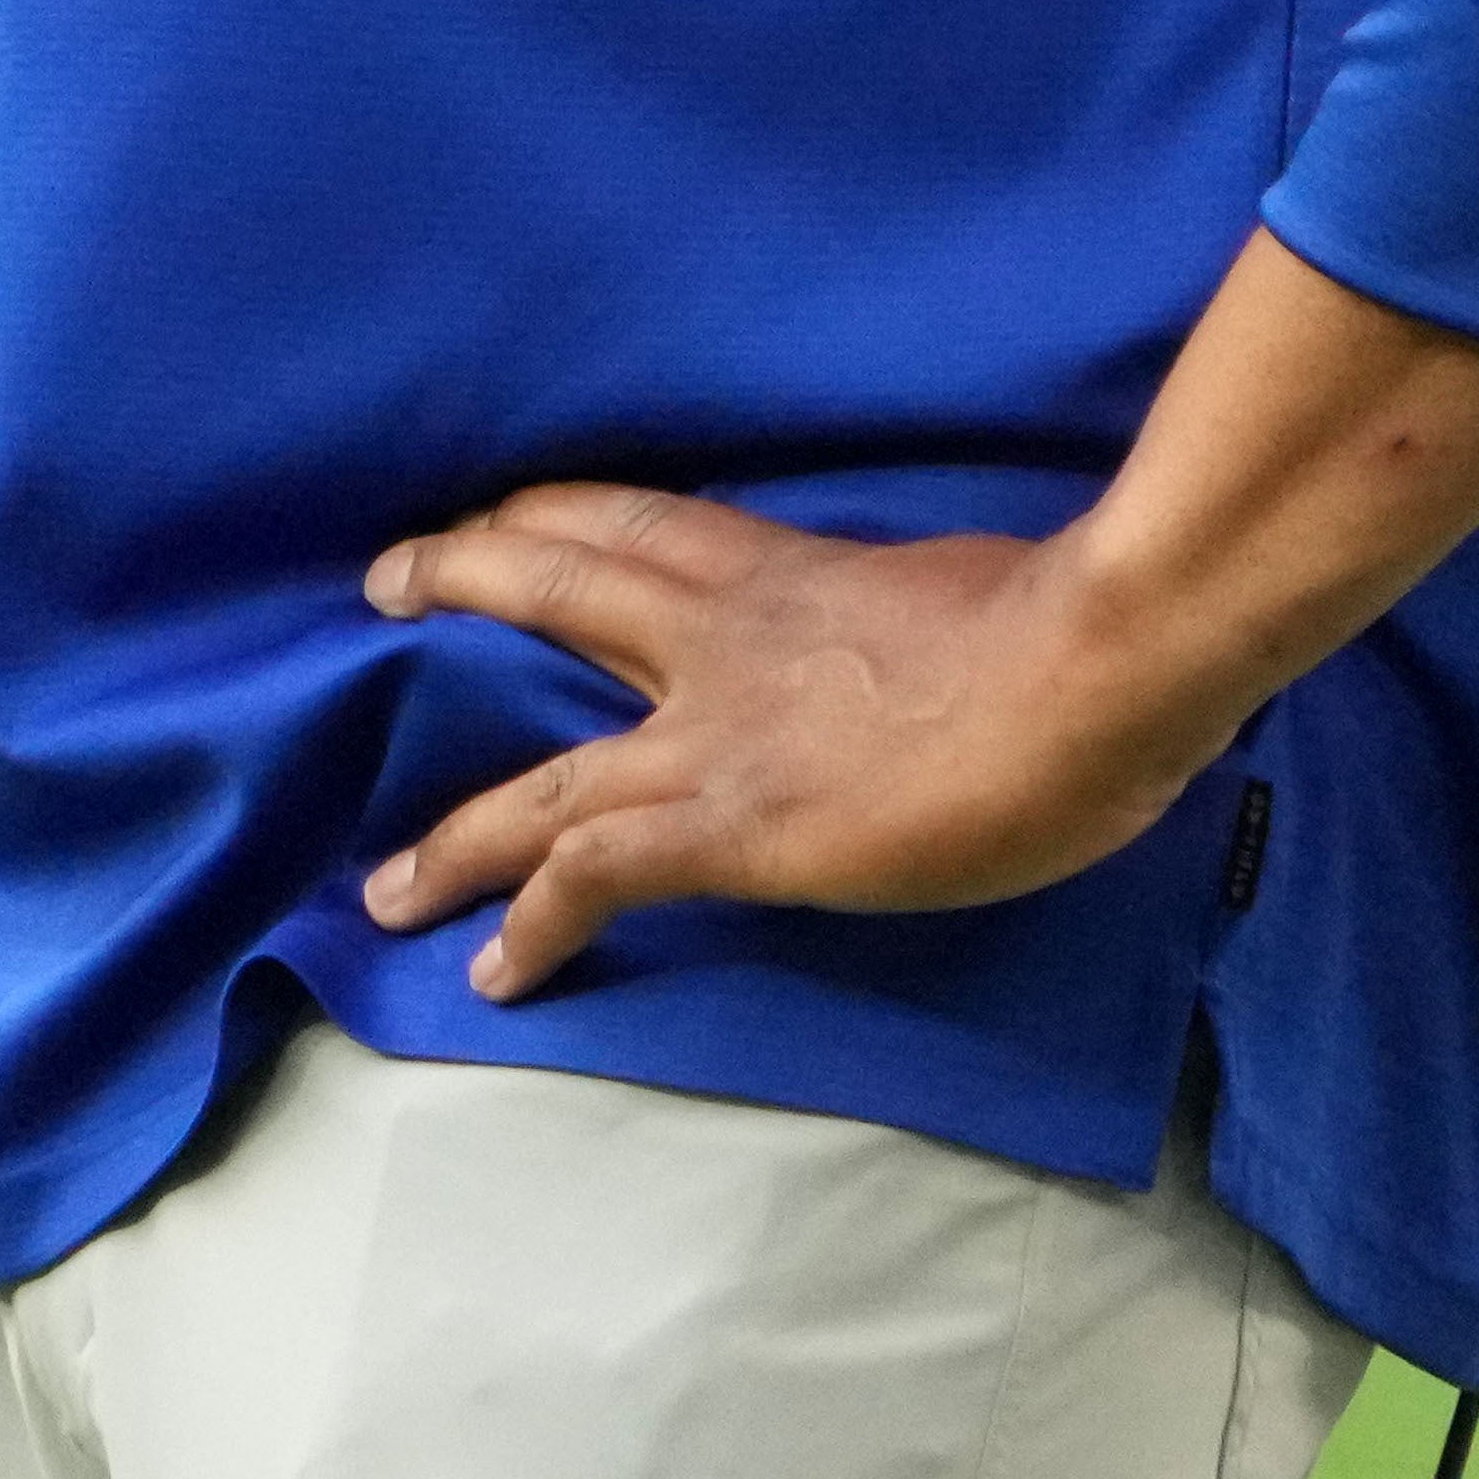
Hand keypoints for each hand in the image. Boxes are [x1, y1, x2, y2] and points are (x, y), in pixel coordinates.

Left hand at [355, 486, 1222, 1001]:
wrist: (1091, 668)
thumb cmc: (1076, 629)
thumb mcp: (981, 588)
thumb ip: (933, 613)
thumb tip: (963, 638)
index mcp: (795, 572)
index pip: (651, 520)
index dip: (565, 512)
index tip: (511, 507)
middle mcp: (727, 638)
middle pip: (560, 582)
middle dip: (464, 576)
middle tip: (387, 578)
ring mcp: (718, 737)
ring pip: (544, 775)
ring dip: (456, 835)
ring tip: (387, 885)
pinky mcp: (732, 828)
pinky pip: (593, 875)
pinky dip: (529, 923)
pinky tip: (490, 970)